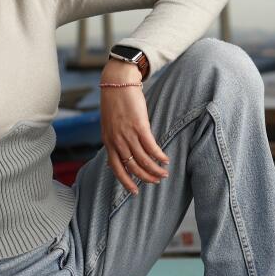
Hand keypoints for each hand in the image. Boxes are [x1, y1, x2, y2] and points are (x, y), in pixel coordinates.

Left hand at [100, 61, 168, 194]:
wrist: (118, 83)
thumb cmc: (115, 103)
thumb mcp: (109, 126)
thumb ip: (113, 141)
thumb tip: (115, 158)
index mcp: (108, 142)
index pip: (116, 168)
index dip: (126, 181)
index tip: (135, 192)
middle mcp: (117, 141)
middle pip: (132, 166)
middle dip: (145, 177)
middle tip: (156, 181)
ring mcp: (128, 134)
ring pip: (143, 159)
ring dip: (155, 169)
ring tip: (164, 173)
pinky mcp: (139, 126)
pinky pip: (151, 147)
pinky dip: (159, 155)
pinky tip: (165, 159)